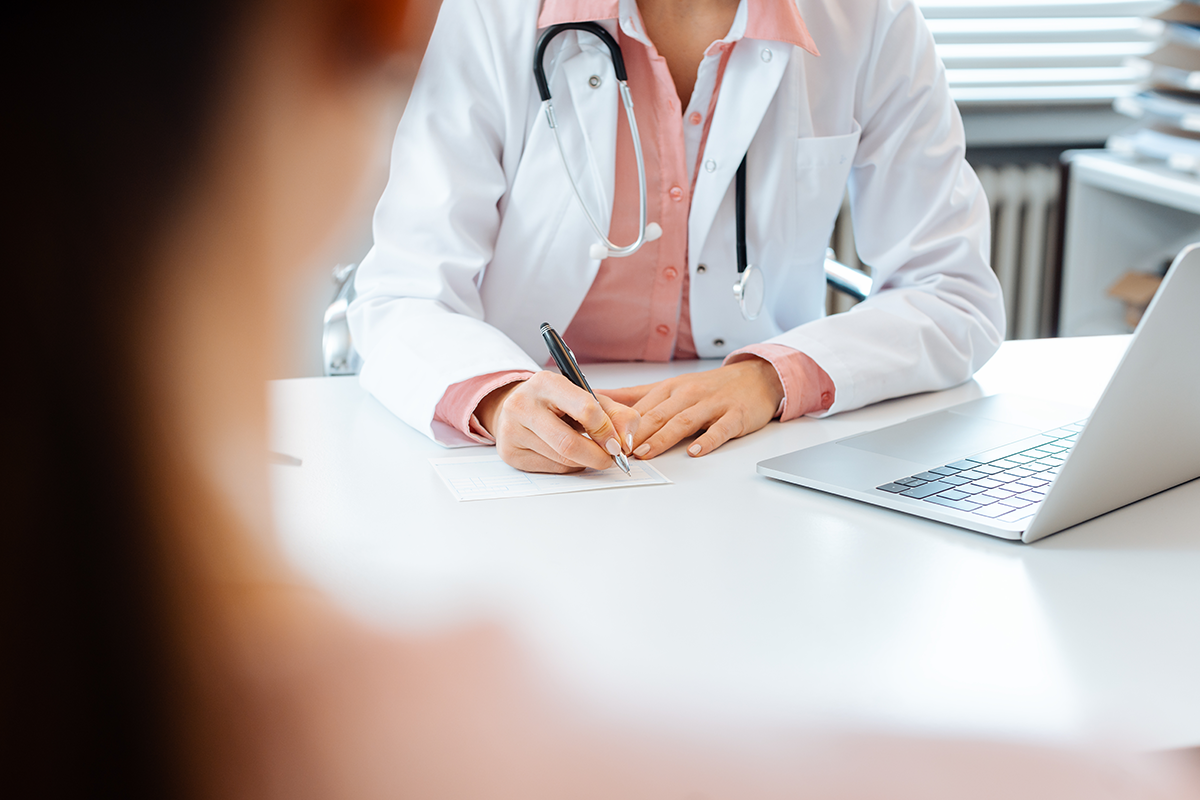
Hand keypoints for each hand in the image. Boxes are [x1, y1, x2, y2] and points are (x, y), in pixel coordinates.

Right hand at [476, 371, 639, 473]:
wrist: (515, 407)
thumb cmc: (555, 402)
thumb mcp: (587, 397)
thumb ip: (615, 413)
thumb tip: (627, 441)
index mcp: (545, 383)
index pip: (585, 409)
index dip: (607, 430)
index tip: (618, 443)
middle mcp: (523, 405)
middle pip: (569, 443)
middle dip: (597, 456)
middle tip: (611, 458)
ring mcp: (512, 431)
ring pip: (562, 460)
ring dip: (585, 461)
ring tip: (589, 451)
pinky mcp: (510, 453)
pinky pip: (552, 469)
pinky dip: (569, 466)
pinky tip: (568, 455)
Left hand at [601, 359, 783, 458]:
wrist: (756, 378)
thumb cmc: (710, 387)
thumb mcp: (671, 386)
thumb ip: (637, 394)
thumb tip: (600, 396)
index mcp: (670, 388)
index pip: (641, 407)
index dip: (620, 424)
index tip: (602, 438)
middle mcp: (688, 394)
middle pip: (658, 414)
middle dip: (635, 434)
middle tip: (616, 450)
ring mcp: (712, 405)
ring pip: (683, 421)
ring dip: (662, 438)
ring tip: (645, 453)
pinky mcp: (735, 416)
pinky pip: (720, 429)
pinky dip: (707, 440)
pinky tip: (695, 451)